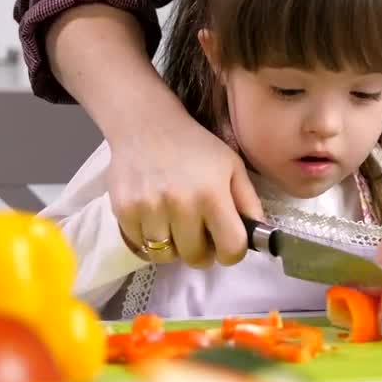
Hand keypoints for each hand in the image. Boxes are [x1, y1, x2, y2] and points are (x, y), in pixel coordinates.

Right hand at [109, 109, 261, 268]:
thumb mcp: (232, 166)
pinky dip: (148, 241)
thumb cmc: (195, 146)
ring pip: (165, 256)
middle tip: (197, 233)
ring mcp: (149, 208)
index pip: (231, 249)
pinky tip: (154, 219)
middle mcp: (180, 204)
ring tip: (174, 225)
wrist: (146, 123)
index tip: (225, 244)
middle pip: (196, 258)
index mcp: (212, 194)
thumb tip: (258, 237)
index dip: (231, 252)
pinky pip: (140, 247)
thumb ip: (249, 203)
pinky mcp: (124, 210)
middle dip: (201, 251)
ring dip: (173, 247)